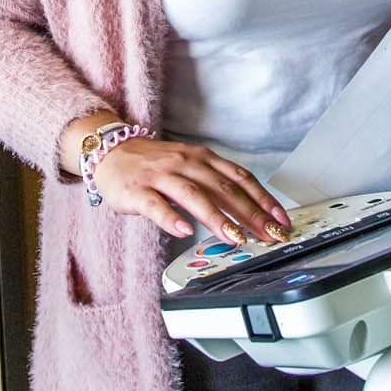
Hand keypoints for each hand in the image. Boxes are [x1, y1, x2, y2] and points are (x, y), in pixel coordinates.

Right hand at [92, 137, 292, 244]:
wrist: (110, 152)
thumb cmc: (155, 165)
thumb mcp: (190, 167)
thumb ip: (215, 185)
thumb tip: (249, 210)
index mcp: (202, 158)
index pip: (240, 178)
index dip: (263, 199)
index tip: (281, 219)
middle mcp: (185, 163)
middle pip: (223, 188)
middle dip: (250, 213)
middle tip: (268, 234)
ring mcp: (161, 176)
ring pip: (193, 196)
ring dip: (217, 218)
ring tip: (235, 237)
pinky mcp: (137, 191)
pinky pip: (156, 206)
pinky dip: (171, 219)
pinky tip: (185, 231)